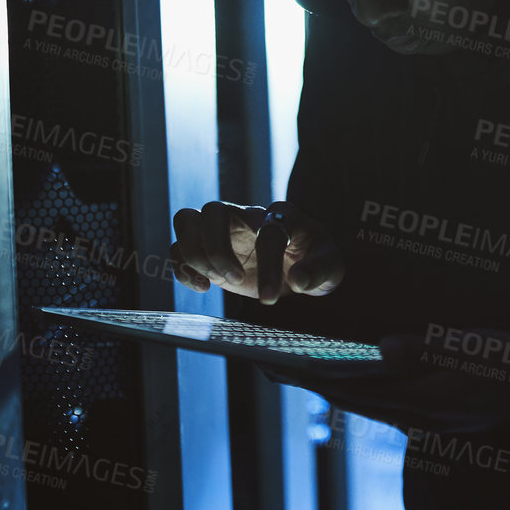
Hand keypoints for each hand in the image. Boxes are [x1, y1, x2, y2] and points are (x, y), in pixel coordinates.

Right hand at [169, 200, 344, 303]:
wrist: (299, 267)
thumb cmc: (316, 263)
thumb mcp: (331, 269)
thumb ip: (319, 272)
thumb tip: (298, 280)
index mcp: (283, 216)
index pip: (267, 232)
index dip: (267, 265)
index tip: (269, 299)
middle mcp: (248, 216)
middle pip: (213, 210)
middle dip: (218, 250)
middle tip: (235, 280)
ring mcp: (224, 230)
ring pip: (187, 219)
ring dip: (194, 253)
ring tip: (213, 281)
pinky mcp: (207, 248)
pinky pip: (178, 246)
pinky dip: (182, 267)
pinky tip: (203, 287)